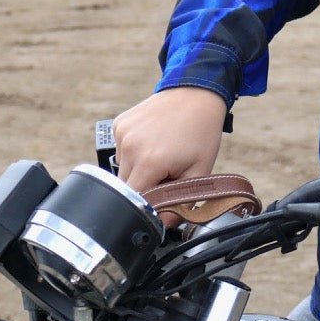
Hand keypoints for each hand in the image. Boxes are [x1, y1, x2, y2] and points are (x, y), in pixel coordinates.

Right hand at [112, 87, 228, 194]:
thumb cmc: (201, 133)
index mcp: (150, 161)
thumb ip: (181, 203)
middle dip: (145, 187)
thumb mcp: (200, 171)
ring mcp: (122, 134)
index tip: (162, 201)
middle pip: (126, 186)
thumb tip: (162, 226)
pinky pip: (121, 150)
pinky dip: (134, 152)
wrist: (195, 94)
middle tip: (166, 174)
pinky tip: (151, 141)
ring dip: (138, 170)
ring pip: (123, 169)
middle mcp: (130, 147)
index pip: (136, 200)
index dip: (149, 205)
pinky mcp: (118, 124)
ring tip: (160, 154)